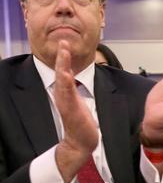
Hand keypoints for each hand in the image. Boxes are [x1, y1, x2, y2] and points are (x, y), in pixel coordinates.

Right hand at [53, 40, 98, 182]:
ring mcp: (66, 102)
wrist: (81, 141)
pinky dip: (65, 83)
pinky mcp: (70, 110)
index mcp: (67, 92)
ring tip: (64, 52)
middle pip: (61, 71)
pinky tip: (66, 74)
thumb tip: (79, 80)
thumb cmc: (82, 122)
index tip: (65, 42)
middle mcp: (63, 95)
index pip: (64, 70)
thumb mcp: (79, 101)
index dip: (64, 57)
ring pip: (62, 80)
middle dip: (62, 56)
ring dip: (63, 65)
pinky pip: (67, 94)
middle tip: (63, 41)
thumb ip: (77, 90)